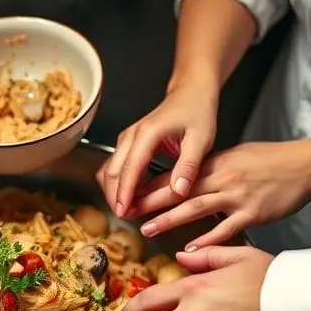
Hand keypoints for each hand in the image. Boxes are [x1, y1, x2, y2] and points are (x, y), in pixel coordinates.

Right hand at [97, 82, 217, 216]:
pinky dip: (118, 183)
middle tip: (126, 217)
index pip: (129, 169)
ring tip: (128, 210)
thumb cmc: (197, 113)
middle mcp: (131, 136)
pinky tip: (130, 196)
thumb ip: (188, 166)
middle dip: (115, 196)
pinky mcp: (127, 144)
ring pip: (109, 170)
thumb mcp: (201, 139)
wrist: (190, 93)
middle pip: (111, 171)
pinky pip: (115, 167)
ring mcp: (126, 139)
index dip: (124, 193)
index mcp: (147, 134)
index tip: (124, 212)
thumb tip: (178, 191)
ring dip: (114, 191)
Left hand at [128, 140, 310, 248]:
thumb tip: (184, 180)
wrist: (304, 164)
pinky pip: (225, 229)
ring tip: (148, 229)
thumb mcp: (235, 156)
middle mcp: (222, 178)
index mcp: (215, 163)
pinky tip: (189, 249)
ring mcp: (237, 196)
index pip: (176, 174)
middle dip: (151, 203)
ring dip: (169, 220)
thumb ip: (210, 169)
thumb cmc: (270, 160)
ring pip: (196, 208)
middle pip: (179, 190)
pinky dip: (206, 240)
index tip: (131, 194)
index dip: (151, 185)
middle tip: (129, 213)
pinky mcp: (252, 213)